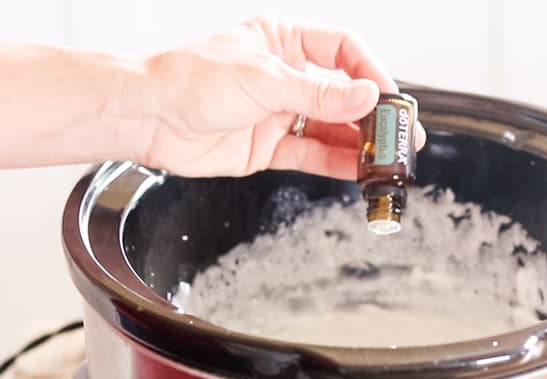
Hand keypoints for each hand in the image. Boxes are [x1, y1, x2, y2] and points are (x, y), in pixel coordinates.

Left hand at [140, 16, 425, 178]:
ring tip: (384, 159)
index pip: (343, 50)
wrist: (148, 117)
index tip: (388, 97)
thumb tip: (366, 96)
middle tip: (399, 135)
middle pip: (342, 93)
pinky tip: (357, 170)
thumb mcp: (263, 79)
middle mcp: (286, 76)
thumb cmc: (189, 79)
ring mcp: (279, 112)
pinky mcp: (270, 146)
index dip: (371, 72)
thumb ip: (319, 93)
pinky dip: (335, 163)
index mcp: (284, 41)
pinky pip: (312, 154)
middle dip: (372, 115)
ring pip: (330, 127)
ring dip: (358, 143)